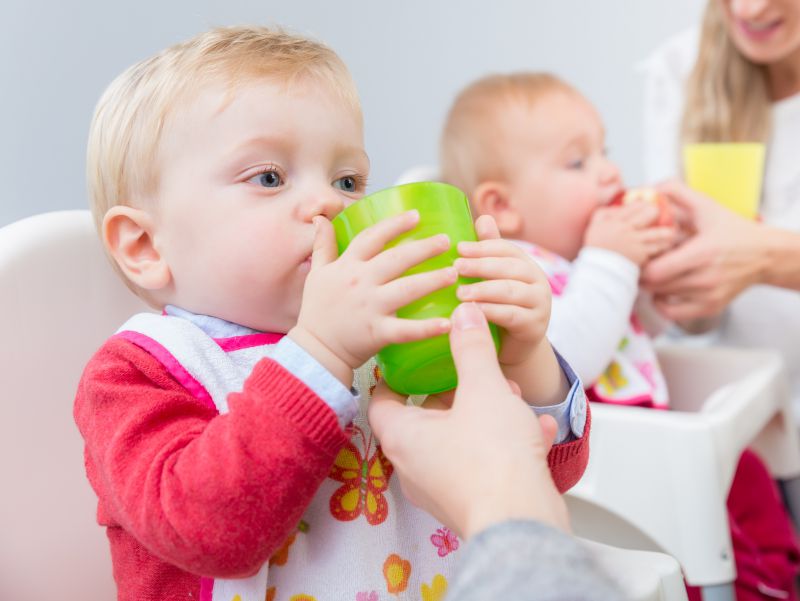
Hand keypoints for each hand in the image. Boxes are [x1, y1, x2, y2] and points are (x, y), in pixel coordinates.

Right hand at [289, 211, 456, 385]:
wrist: (315, 350)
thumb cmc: (318, 311)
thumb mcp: (317, 273)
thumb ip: (322, 244)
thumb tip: (320, 218)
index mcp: (348, 266)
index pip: (373, 237)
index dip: (395, 224)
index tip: (416, 215)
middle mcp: (361, 282)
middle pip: (396, 259)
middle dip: (424, 248)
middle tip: (446, 241)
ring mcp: (370, 307)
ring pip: (406, 289)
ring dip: (432, 280)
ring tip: (453, 273)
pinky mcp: (378, 332)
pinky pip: (406, 330)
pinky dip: (427, 328)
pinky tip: (448, 324)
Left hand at [368, 302, 568, 539]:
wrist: (523, 523)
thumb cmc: (492, 459)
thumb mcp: (483, 389)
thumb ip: (472, 349)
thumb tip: (464, 315)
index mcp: (403, 438)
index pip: (381, 401)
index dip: (394, 377)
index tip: (411, 360)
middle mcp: (415, 468)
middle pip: (425, 418)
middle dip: (455, 392)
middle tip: (474, 373)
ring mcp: (442, 489)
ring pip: (460, 440)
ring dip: (486, 417)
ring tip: (513, 399)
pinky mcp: (472, 503)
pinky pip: (484, 465)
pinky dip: (506, 445)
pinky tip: (540, 431)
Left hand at [454, 215, 550, 367]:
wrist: (513, 347)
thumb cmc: (498, 306)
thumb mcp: (494, 279)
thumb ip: (489, 252)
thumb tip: (483, 218)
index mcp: (525, 264)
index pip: (506, 249)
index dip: (483, 247)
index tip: (458, 248)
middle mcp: (537, 281)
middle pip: (509, 268)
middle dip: (481, 266)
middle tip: (455, 267)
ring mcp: (540, 304)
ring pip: (510, 291)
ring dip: (483, 290)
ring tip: (459, 293)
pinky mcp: (535, 326)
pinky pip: (512, 316)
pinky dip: (491, 312)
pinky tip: (472, 312)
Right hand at [584, 201, 676, 266]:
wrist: (599, 269)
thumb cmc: (597, 245)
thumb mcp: (595, 223)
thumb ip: (606, 211)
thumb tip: (622, 206)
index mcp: (616, 220)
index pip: (637, 205)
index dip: (645, 203)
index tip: (648, 205)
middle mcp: (628, 229)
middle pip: (651, 213)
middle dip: (657, 212)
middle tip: (660, 215)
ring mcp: (636, 243)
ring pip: (660, 233)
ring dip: (667, 231)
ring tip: (671, 232)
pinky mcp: (641, 255)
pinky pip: (657, 248)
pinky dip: (663, 246)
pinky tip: (666, 245)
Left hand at [641, 180, 768, 320]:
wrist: (764, 254)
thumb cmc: (732, 230)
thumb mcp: (706, 206)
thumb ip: (676, 192)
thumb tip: (649, 190)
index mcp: (702, 253)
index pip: (655, 270)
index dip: (640, 262)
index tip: (639, 252)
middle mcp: (705, 278)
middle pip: (654, 285)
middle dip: (641, 272)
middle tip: (641, 262)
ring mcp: (708, 296)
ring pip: (661, 298)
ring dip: (651, 286)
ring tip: (654, 272)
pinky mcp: (710, 308)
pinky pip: (673, 314)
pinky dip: (662, 303)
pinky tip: (664, 289)